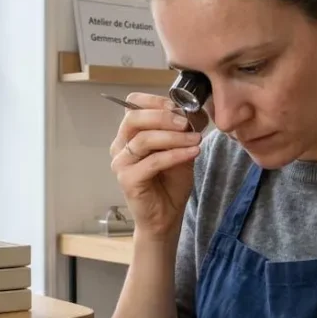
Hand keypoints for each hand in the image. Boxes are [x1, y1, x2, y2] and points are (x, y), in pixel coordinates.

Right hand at [110, 93, 204, 237]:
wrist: (166, 216)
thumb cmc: (170, 183)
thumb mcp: (180, 150)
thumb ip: (182, 131)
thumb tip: (196, 111)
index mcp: (129, 134)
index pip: (132, 105)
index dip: (154, 101)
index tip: (179, 105)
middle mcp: (120, 146)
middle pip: (133, 118)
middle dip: (163, 116)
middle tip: (186, 122)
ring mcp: (121, 163)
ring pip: (144, 139)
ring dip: (173, 137)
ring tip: (196, 139)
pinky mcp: (127, 179)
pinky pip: (153, 161)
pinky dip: (175, 154)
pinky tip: (193, 152)